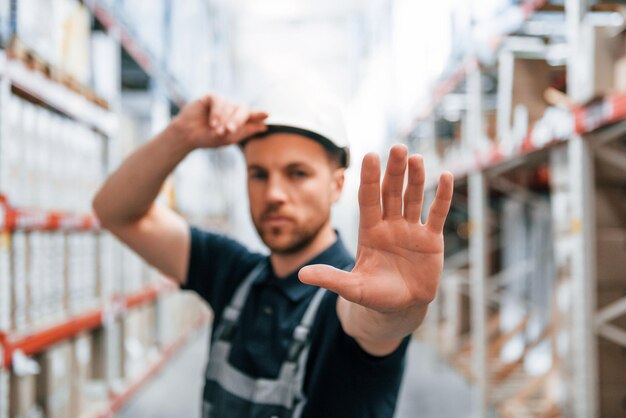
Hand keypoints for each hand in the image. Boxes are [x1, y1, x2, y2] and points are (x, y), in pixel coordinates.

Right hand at [170, 94, 267, 149]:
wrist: (188, 135)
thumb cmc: (208, 138)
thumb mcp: (229, 138)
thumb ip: (246, 131)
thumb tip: (264, 127)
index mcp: (239, 119)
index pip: (252, 115)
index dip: (259, 114)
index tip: (267, 114)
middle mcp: (232, 108)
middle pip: (243, 110)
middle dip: (237, 121)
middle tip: (229, 130)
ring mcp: (223, 101)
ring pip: (230, 106)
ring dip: (223, 120)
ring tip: (215, 130)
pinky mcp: (212, 96)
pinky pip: (219, 101)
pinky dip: (216, 112)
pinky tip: (212, 122)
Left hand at [299, 145, 452, 313]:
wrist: (400, 307)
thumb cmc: (374, 295)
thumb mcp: (352, 288)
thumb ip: (330, 278)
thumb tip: (300, 274)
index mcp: (370, 231)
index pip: (368, 199)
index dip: (369, 179)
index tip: (370, 156)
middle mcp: (390, 225)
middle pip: (392, 192)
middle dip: (394, 171)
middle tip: (397, 147)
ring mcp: (411, 230)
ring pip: (413, 198)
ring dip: (416, 178)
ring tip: (417, 158)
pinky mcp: (430, 239)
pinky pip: (437, 214)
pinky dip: (442, 196)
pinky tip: (447, 176)